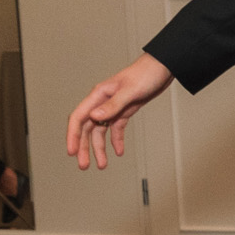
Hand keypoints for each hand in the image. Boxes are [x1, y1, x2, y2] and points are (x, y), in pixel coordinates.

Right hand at [66, 55, 173, 169]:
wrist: (162, 68)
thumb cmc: (146, 74)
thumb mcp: (130, 91)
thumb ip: (113, 104)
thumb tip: (95, 116)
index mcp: (98, 96)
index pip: (79, 118)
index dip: (73, 135)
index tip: (71, 151)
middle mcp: (102, 102)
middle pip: (87, 128)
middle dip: (84, 147)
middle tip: (83, 165)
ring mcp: (113, 107)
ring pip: (100, 131)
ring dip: (99, 148)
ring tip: (101, 165)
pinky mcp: (125, 110)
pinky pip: (116, 128)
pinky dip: (116, 140)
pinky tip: (118, 152)